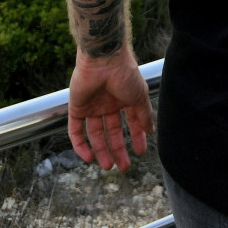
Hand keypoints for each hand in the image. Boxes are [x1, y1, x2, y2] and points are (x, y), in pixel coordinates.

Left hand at [67, 48, 154, 170]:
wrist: (103, 59)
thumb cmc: (124, 74)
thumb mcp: (139, 96)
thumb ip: (144, 115)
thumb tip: (151, 131)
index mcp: (123, 98)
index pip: (130, 122)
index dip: (136, 137)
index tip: (140, 152)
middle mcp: (107, 103)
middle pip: (112, 131)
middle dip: (118, 149)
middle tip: (124, 167)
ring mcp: (91, 106)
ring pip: (95, 134)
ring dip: (100, 151)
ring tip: (108, 166)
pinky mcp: (76, 108)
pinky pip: (76, 131)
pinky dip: (80, 145)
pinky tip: (88, 157)